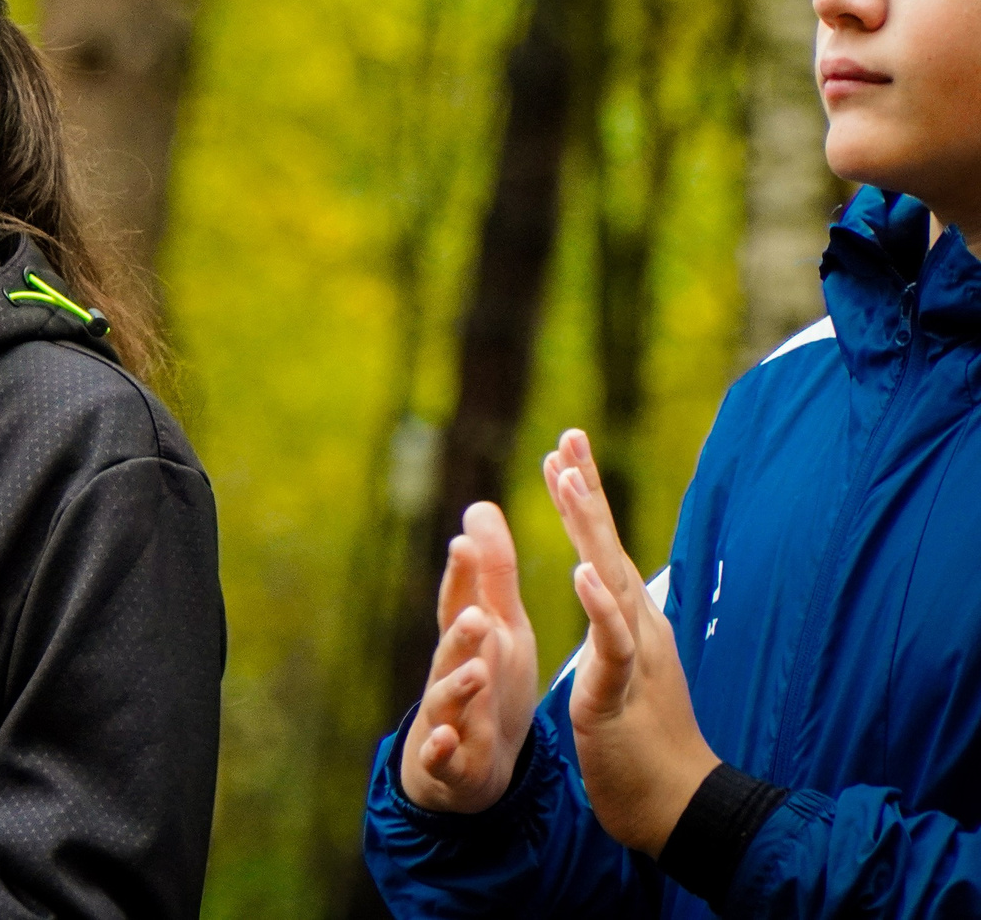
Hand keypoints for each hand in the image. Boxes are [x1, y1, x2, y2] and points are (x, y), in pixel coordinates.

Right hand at [400, 501, 539, 811]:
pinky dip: (443, 749)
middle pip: (451, 649)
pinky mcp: (451, 762)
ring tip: (475, 672)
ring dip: (457, 686)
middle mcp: (450, 673)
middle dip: (462, 632)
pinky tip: (449, 740)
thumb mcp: (498, 627)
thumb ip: (491, 572)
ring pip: (447, 700)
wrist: (469, 764)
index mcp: (467, 642)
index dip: (462, 576)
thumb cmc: (487, 682)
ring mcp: (447, 718)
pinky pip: (443, 756)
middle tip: (478, 612)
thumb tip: (480, 506)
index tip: (466, 540)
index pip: (461, 604)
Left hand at [545, 429, 716, 855]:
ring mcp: (634, 655)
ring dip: (587, 527)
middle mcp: (638, 626)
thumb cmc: (646, 741)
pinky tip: (582, 571)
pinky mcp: (622, 691)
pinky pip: (613, 642)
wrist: (677, 804)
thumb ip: (614, 628)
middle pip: (608, 546)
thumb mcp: (623, 670)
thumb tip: (606, 590)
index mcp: (630, 621)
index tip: (562, 451)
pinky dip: (599, 605)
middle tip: (567, 436)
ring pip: (610, 579)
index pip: (602, 548)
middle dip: (585, 490)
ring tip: (565, 478)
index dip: (582, 500)